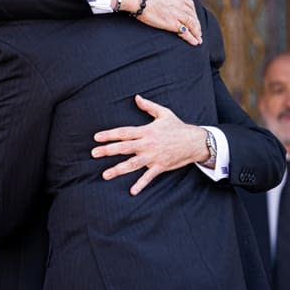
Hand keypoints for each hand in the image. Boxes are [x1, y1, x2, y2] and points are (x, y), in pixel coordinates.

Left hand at [91, 95, 208, 194]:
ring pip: (132, 164)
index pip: (124, 133)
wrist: (195, 141)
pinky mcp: (160, 166)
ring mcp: (153, 157)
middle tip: (94, 153)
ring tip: (104, 175)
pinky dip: (140, 184)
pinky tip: (132, 191)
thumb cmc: (178, 127)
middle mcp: (147, 144)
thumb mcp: (164, 113)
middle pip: (124, 148)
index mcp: (146, 131)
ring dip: (118, 170)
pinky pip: (149, 177)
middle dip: (107, 151)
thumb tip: (136, 97)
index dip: (109, 134)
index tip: (96, 137)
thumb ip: (148, 106)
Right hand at [124, 0, 201, 45]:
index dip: (193, 11)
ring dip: (196, 31)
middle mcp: (179, 3)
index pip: (189, 3)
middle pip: (192, 14)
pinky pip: (185, 31)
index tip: (194, 16)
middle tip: (198, 30)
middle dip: (196, 23)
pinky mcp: (171, 23)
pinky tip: (195, 42)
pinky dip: (191, 37)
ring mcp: (177, 13)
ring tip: (198, 39)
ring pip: (192, 23)